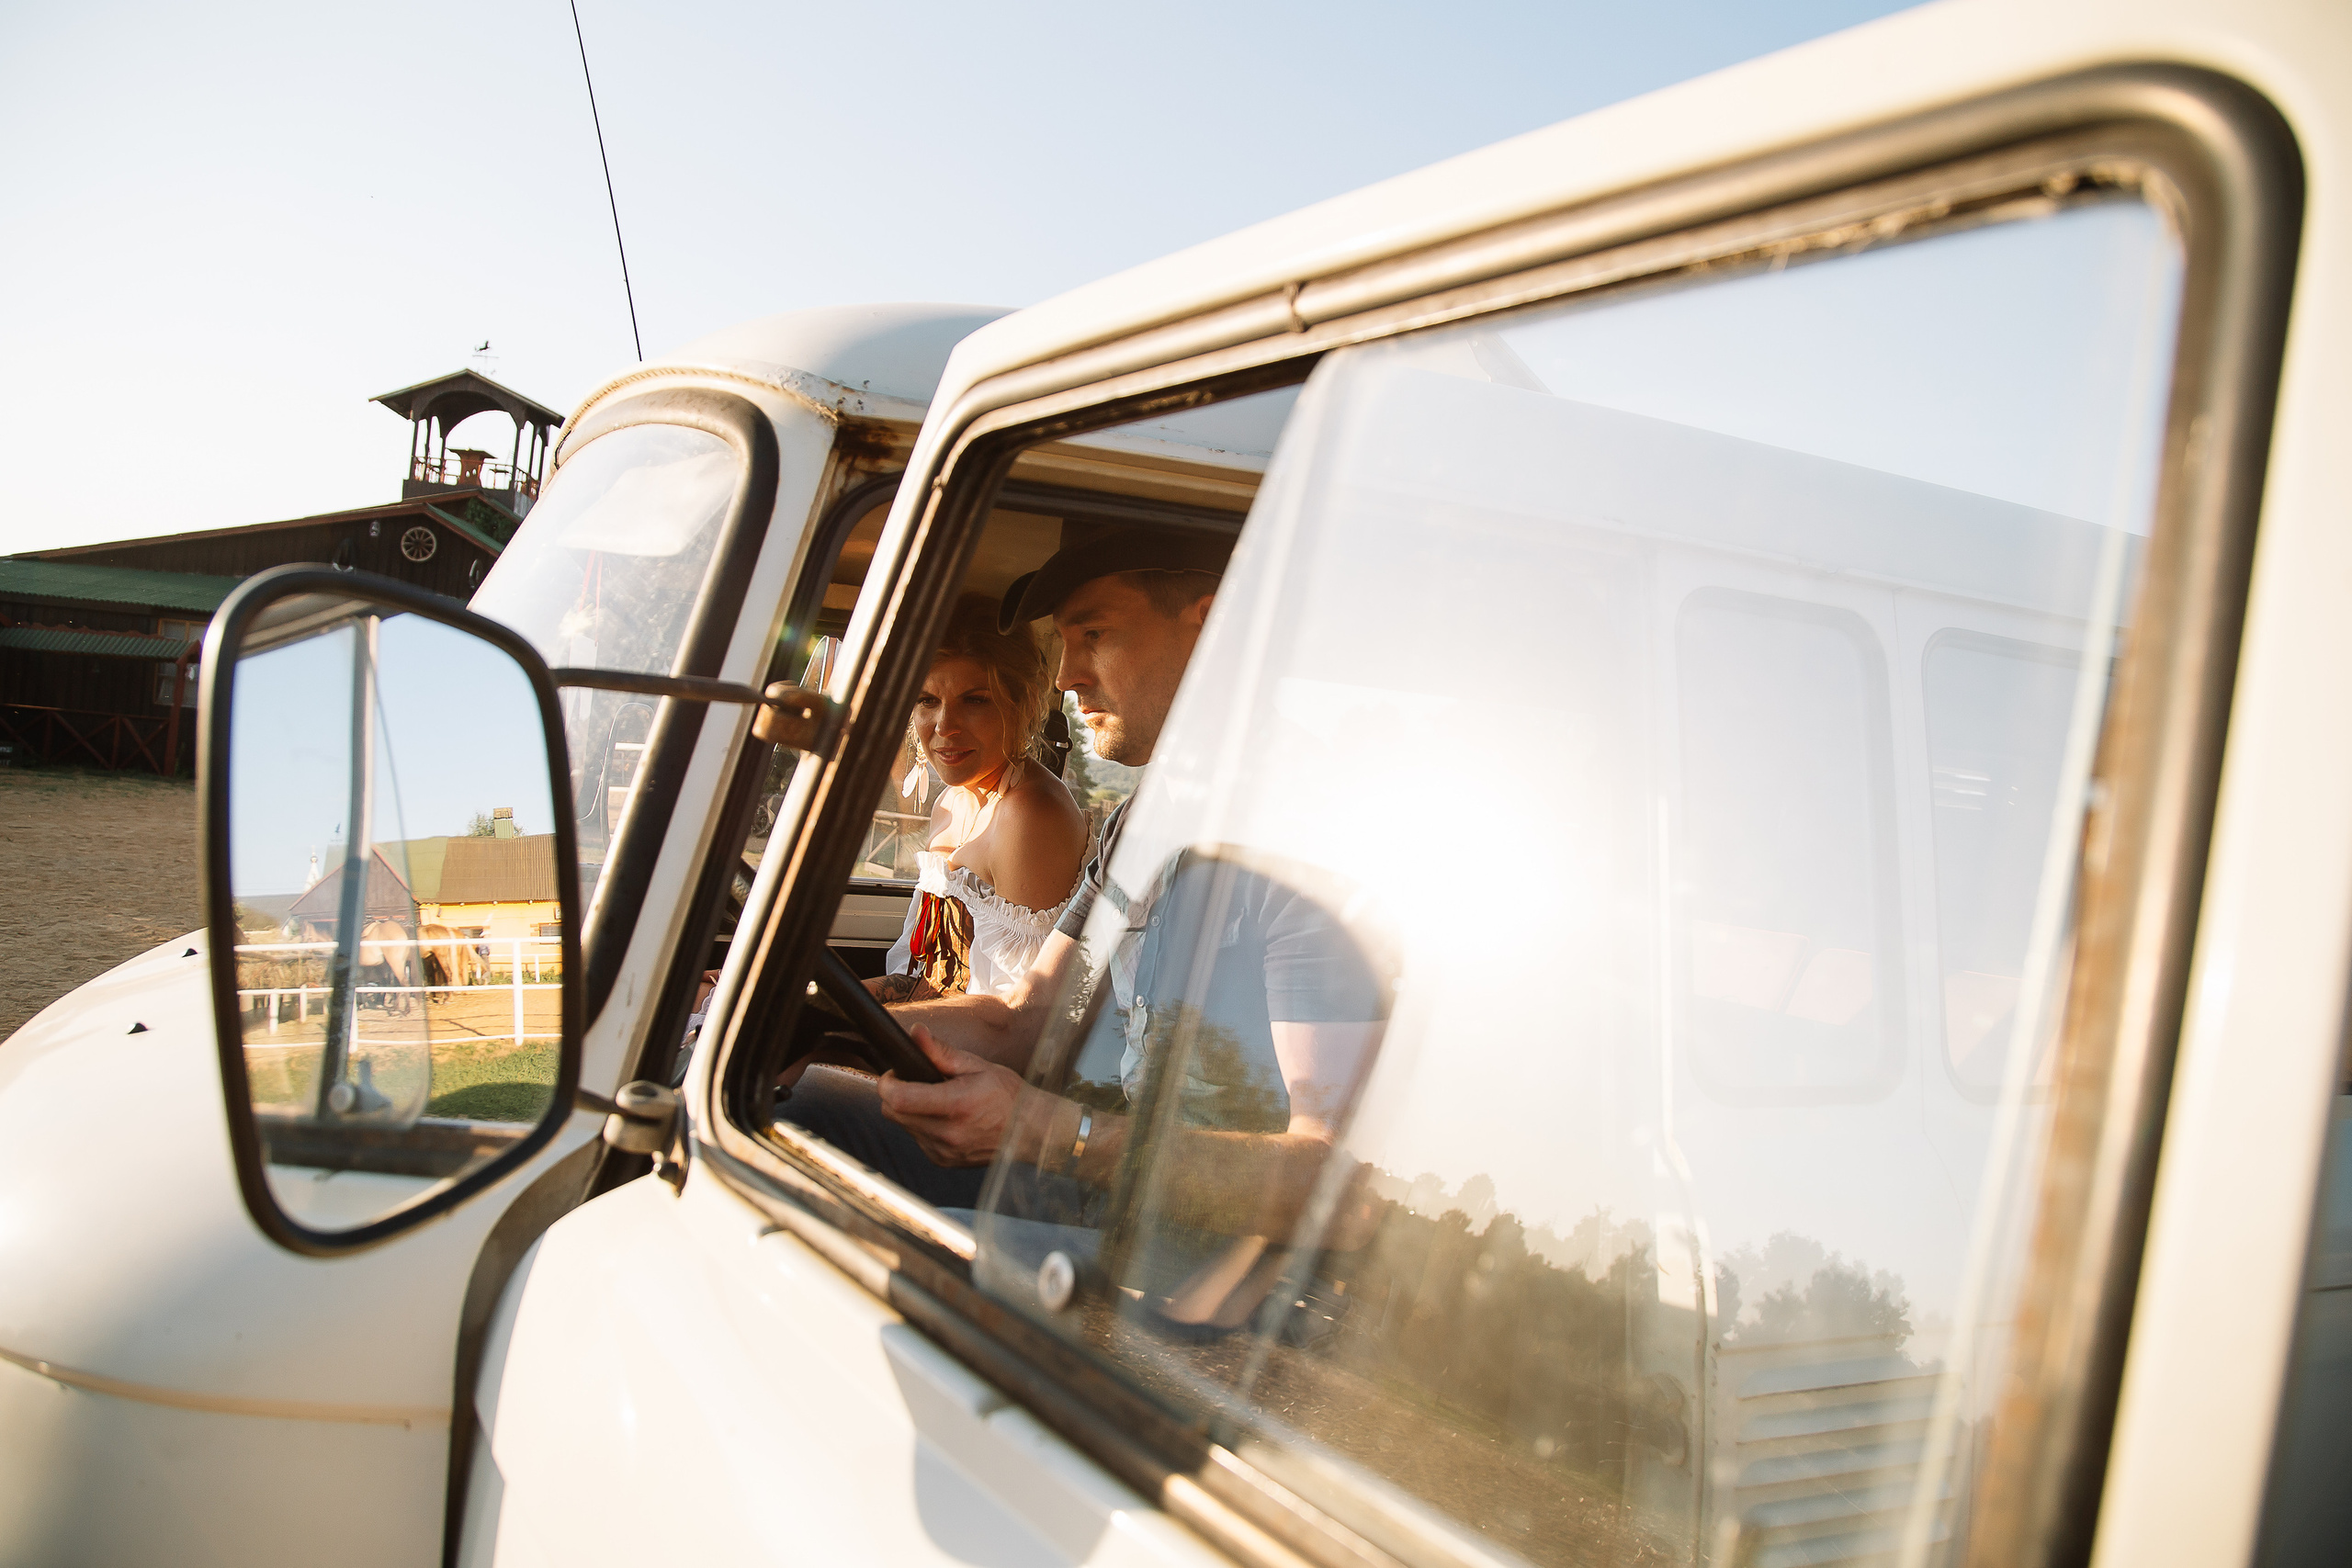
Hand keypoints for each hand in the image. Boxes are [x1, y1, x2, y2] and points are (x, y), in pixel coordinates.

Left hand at [875, 1024, 1022, 1166]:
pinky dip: (922, 1125)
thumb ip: (940, 1051)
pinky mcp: (942, 1160)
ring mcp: (943, 1151)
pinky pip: (917, 1139)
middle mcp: (946, 1133)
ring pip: (903, 1126)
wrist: (1029, 1130)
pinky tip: (943, 1117)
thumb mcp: (977, 1065)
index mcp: (956, 1105)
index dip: (887, 1083)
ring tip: (935, 1099)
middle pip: (892, 1113)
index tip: (894, 1073)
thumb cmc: (1007, 1095)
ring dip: (909, 1110)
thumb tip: (915, 1032)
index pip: (899, 1098)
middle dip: (895, 1094)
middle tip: (915, 1081)